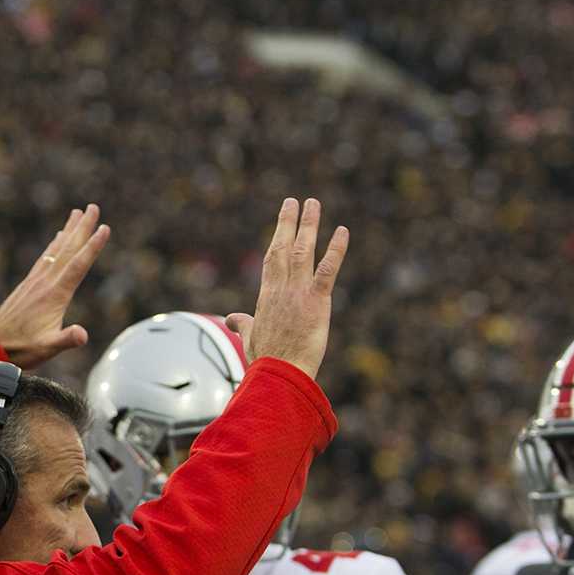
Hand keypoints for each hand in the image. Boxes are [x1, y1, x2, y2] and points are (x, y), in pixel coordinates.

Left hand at [0, 205, 109, 368]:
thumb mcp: (46, 348)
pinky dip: (54, 245)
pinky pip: (45, 258)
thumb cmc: (21, 349)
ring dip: (69, 231)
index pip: (78, 265)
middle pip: (68, 250)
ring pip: (56, 250)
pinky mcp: (28, 285)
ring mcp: (35, 282)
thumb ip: (66, 340)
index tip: (105, 228)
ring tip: (78, 213)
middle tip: (94, 207)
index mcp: (54, 295)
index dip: (93, 247)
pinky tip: (58, 238)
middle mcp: (45, 283)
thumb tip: (82, 335)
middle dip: (82, 228)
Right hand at [224, 197, 348, 378]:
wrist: (279, 374)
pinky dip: (336, 249)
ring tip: (314, 203)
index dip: (277, 237)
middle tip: (296, 200)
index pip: (271, 260)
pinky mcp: (316, 301)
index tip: (282, 221)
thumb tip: (230, 319)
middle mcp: (280, 289)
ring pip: (302, 251)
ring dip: (309, 225)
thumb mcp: (250, 338)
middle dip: (289, 222)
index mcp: (267, 296)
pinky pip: (328, 269)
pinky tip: (342, 231)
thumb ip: (242, 323)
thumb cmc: (265, 360)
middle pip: (283, 247)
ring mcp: (298, 292)